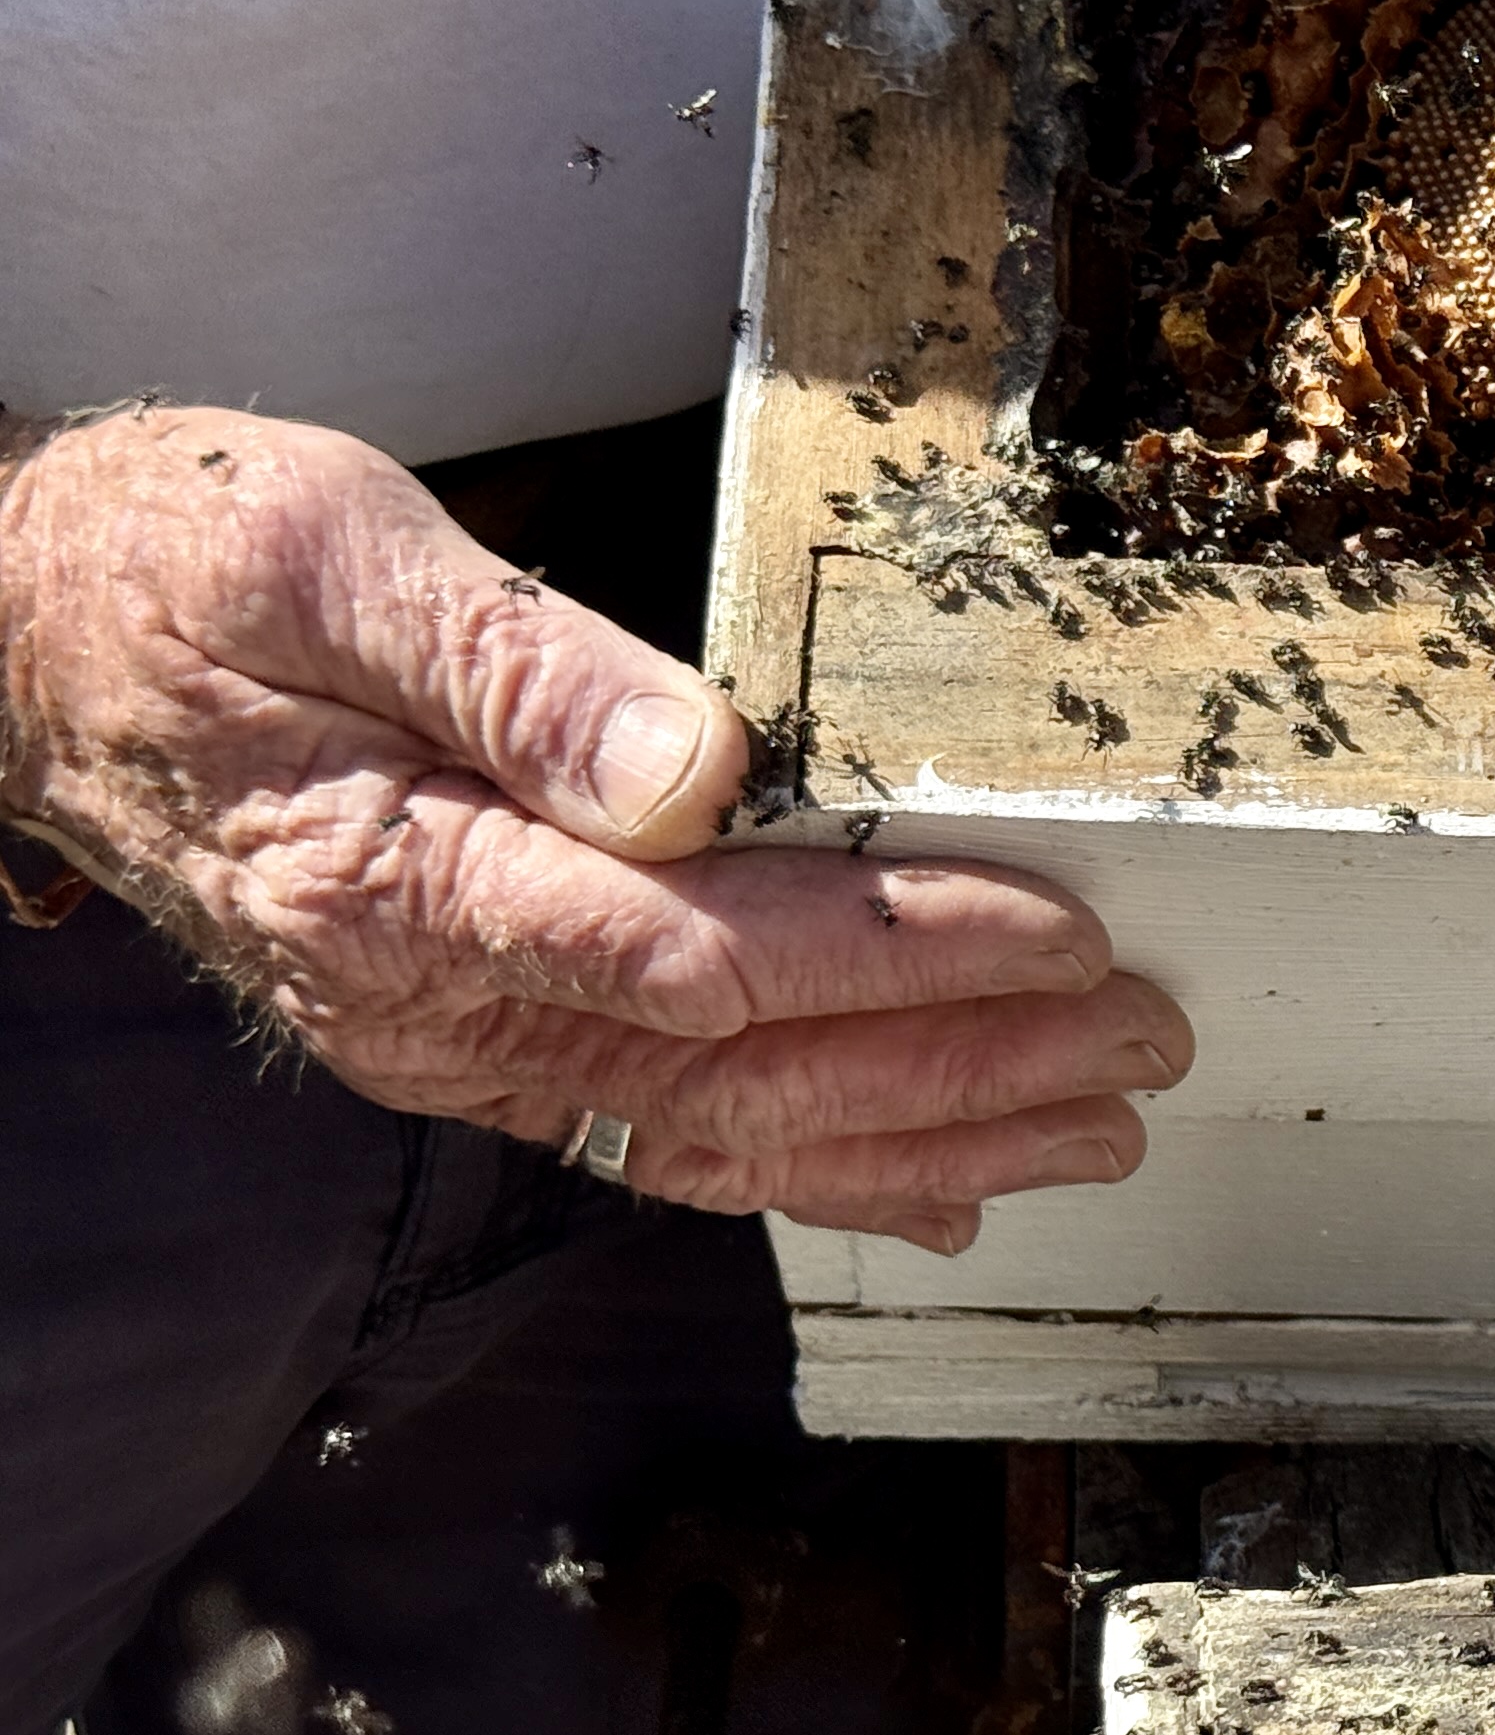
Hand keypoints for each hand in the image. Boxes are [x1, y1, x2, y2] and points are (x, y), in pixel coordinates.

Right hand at [0, 405, 1189, 1253]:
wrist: (23, 647)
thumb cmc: (171, 568)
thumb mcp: (325, 552)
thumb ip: (517, 664)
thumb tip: (701, 766)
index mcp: (402, 883)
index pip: (706, 955)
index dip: (898, 958)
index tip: (1060, 937)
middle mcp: (435, 1004)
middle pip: (748, 1076)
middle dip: (965, 1067)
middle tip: (1143, 1042)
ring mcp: (456, 1042)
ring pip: (726, 1132)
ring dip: (926, 1134)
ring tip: (1096, 1124)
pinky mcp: (479, 1036)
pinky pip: (669, 1130)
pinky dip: (821, 1164)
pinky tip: (944, 1181)